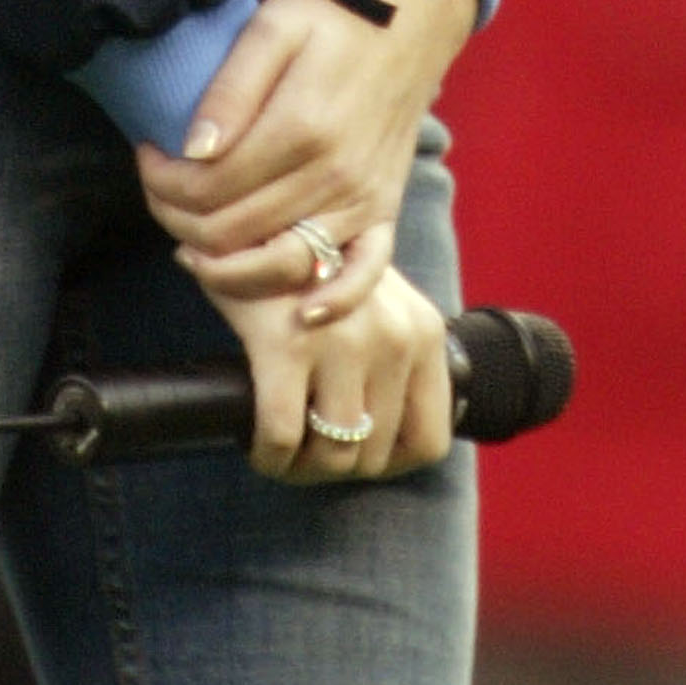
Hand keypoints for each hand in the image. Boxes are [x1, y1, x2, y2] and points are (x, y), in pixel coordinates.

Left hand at [138, 0, 476, 323]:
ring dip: (226, 269)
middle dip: (178, 220)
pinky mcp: (382, 213)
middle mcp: (333, 177)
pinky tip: (298, 315)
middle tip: (158, 191)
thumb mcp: (273, 27)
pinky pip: (362, 275)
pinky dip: (332, 302)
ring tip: (191, 244)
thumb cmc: (333, 19)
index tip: (147, 156)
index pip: (210, 188)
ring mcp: (361, 202)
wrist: (408, 22)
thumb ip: (231, 90)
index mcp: (300, 128)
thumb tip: (195, 151)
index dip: (164, 182)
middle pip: (233, 234)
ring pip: (280, 266)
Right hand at [206, 261, 454, 483]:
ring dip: (300, 467)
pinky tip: (257, 443)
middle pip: (373, 455)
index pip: (428, 440)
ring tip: (282, 447)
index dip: (388, 461)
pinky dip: (268, 455)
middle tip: (303, 447)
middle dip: (333, 464)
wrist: (263, 217)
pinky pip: (282, 438)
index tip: (353, 449)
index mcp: (422, 331)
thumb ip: (394, 359)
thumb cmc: (317, 270)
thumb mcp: (378, 304)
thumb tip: (390, 441)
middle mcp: (394, 337)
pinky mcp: (287, 344)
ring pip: (331, 454)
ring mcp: (343, 341)